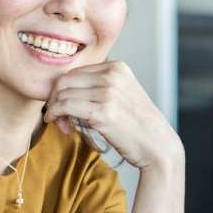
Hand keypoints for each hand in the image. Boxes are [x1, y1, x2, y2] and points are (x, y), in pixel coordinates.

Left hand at [43, 61, 183, 173]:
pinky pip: (65, 106)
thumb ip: (101, 85)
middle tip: (58, 116)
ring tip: (63, 124)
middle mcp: (112, 75)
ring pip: (63, 93)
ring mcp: (108, 92)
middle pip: (65, 80)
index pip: (75, 71)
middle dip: (55, 98)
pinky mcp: (103, 111)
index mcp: (117, 67)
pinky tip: (59, 124)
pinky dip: (55, 114)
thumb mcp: (123, 94)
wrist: (157, 145)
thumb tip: (66, 88)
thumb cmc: (137, 124)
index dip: (63, 89)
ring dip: (55, 110)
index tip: (63, 107)